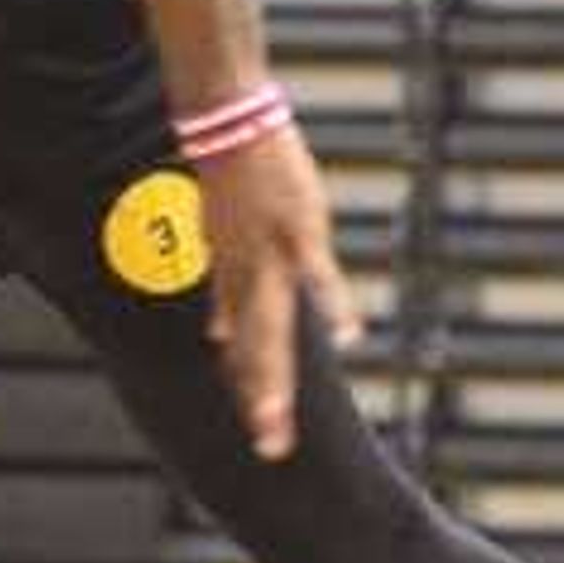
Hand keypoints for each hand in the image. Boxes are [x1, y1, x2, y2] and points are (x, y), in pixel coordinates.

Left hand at [204, 118, 358, 460]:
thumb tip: (216, 335)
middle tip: (268, 449)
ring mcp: (271, 253)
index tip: (259, 431)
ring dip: (274, 375)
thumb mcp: (215, 238)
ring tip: (277, 420)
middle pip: (255, 348)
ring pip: (272, 326)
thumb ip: (222, 290)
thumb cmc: (225, 173)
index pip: (240, 346)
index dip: (249, 388)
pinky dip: (332, 306)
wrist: (222, 113)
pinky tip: (348, 339)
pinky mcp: (298, 228)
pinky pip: (317, 275)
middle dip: (261, 399)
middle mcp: (246, 272)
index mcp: (229, 275)